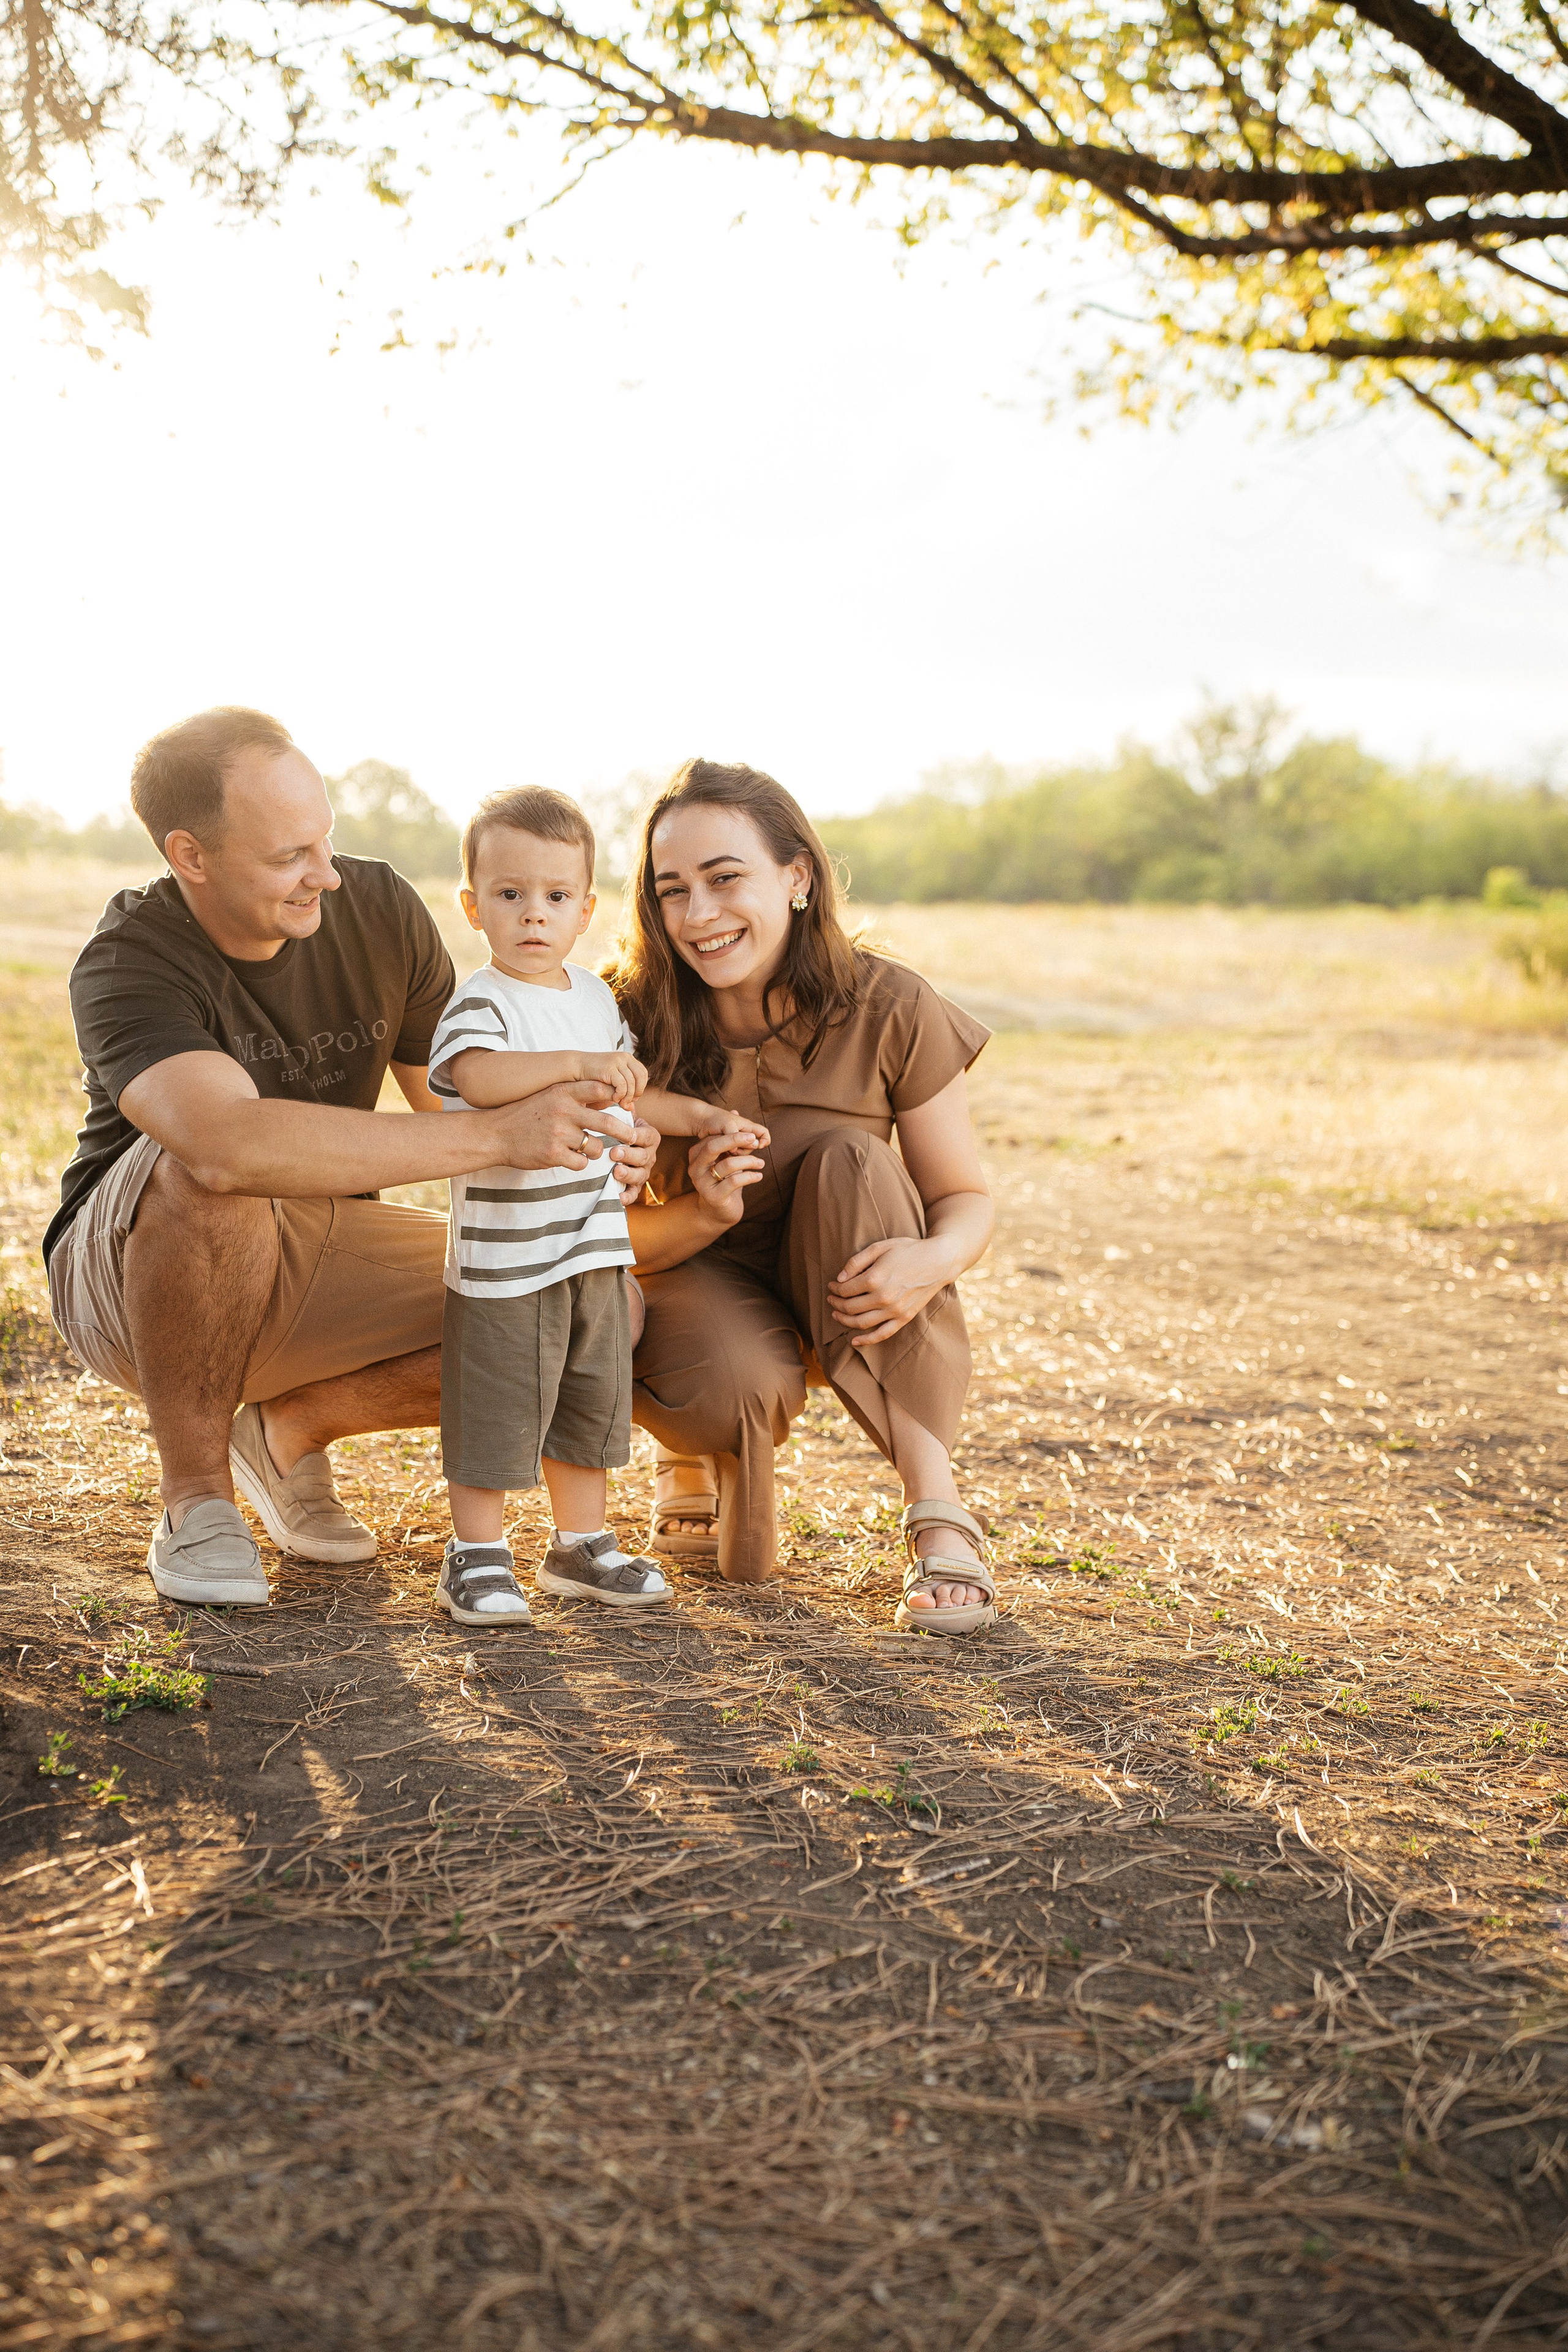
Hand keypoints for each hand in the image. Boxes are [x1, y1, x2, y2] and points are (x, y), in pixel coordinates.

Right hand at [490, 1079, 616, 1173]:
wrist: (496, 1134)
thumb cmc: (526, 1114)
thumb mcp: (549, 1096)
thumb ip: (575, 1095)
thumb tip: (610, 1097)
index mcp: (563, 1092)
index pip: (601, 1089)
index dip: (618, 1098)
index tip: (626, 1107)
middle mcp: (563, 1110)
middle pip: (608, 1122)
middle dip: (625, 1132)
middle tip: (633, 1137)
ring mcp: (558, 1133)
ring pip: (596, 1146)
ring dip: (596, 1150)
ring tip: (587, 1148)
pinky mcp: (553, 1154)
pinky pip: (581, 1163)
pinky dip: (581, 1163)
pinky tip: (570, 1158)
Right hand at [579, 1049, 647, 1104]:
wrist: (575, 1067)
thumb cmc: (592, 1077)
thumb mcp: (611, 1084)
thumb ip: (622, 1093)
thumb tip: (632, 1108)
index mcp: (627, 1058)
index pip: (643, 1073)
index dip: (640, 1087)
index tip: (632, 1098)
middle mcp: (624, 1057)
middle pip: (641, 1077)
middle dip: (636, 1092)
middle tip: (627, 1103)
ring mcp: (617, 1061)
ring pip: (632, 1083)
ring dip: (628, 1096)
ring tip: (620, 1103)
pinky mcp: (609, 1068)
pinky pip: (622, 1085)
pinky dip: (620, 1094)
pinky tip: (614, 1099)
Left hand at [609, 1115, 659, 1205]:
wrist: (617, 1143)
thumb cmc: (619, 1126)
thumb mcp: (622, 1115)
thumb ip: (622, 1108)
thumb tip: (625, 1101)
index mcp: (650, 1136)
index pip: (647, 1136)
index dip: (638, 1136)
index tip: (627, 1135)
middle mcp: (649, 1155)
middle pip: (643, 1157)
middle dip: (629, 1155)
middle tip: (614, 1153)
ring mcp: (643, 1171)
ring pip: (640, 1175)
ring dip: (628, 1174)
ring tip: (615, 1172)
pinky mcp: (635, 1186)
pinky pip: (634, 1193)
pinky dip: (627, 1197)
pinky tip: (618, 1198)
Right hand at [687, 1132, 766, 1228]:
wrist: (718, 1212)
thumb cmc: (724, 1181)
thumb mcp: (725, 1159)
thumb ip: (729, 1139)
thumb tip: (735, 1112)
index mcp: (696, 1157)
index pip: (712, 1139)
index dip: (731, 1135)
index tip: (749, 1136)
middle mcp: (695, 1169)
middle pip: (712, 1147)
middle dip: (735, 1140)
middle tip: (753, 1139)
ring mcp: (703, 1184)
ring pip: (728, 1164)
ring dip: (749, 1161)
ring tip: (761, 1163)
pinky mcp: (714, 1197)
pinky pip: (735, 1181)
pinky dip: (750, 1176)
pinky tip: (759, 1176)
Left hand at [691, 1103, 771, 1149]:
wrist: (700, 1119)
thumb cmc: (714, 1119)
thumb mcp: (726, 1125)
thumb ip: (735, 1137)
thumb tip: (738, 1150)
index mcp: (747, 1126)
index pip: (764, 1134)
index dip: (764, 1141)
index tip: (756, 1146)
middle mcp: (743, 1133)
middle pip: (753, 1146)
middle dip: (745, 1150)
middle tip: (732, 1148)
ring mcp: (735, 1140)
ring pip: (743, 1152)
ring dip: (735, 1153)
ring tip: (724, 1148)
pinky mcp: (728, 1146)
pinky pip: (733, 1154)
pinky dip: (728, 1154)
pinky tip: (721, 1151)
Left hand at [827, 1235, 954, 1349]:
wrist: (938, 1261)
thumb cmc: (908, 1250)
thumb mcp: (879, 1247)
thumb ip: (856, 1262)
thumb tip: (839, 1279)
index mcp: (875, 1279)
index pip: (845, 1290)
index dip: (834, 1288)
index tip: (832, 1285)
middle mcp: (883, 1298)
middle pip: (850, 1307)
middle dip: (836, 1303)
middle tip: (831, 1298)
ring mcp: (895, 1311)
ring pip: (861, 1323)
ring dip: (844, 1320)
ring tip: (836, 1314)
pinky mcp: (904, 1318)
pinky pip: (882, 1334)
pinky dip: (866, 1340)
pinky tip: (853, 1341)